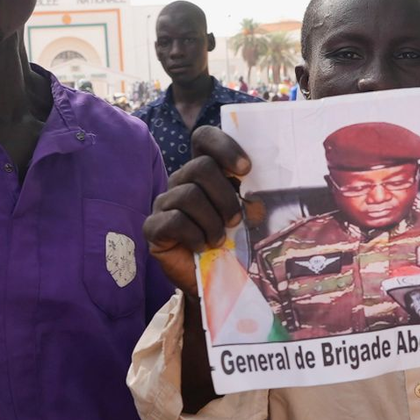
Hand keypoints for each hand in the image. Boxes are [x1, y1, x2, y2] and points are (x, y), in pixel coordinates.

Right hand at [144, 126, 249, 296]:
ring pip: (189, 195)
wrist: (213, 281)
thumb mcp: (246, 217)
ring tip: (219, 240)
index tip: (245, 169)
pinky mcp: (153, 226)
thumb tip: (266, 190)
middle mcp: (181, 181)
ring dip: (212, 221)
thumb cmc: (232, 244)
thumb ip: (251, 196)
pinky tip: (202, 247)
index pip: (204, 138)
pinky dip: (195, 236)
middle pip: (200, 167)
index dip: (224, 146)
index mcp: (204, 172)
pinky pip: (175, 220)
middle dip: (225, 196)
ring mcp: (165, 202)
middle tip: (236, 220)